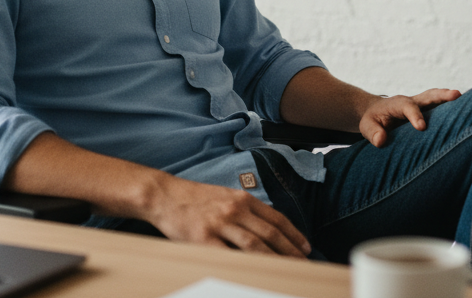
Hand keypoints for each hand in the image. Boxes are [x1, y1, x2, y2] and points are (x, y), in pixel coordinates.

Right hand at [145, 175, 310, 257]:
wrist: (165, 195)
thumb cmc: (195, 198)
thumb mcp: (225, 196)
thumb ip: (245, 208)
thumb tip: (268, 226)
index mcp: (242, 198)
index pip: (276, 218)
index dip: (294, 234)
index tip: (306, 247)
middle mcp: (234, 209)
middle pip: (270, 233)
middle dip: (290, 251)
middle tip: (304, 265)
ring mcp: (219, 223)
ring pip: (254, 245)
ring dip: (274, 260)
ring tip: (287, 273)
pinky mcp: (203, 239)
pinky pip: (228, 257)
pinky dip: (243, 267)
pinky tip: (254, 276)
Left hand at [358, 88, 461, 147]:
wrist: (377, 113)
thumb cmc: (373, 120)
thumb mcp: (366, 126)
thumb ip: (372, 132)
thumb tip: (381, 140)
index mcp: (397, 104)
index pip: (407, 106)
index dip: (415, 115)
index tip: (422, 127)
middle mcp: (412, 102)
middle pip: (428, 95)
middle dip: (441, 95)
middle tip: (455, 95)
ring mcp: (422, 106)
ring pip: (437, 100)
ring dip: (451, 100)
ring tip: (467, 101)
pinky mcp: (429, 113)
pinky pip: (442, 109)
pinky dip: (454, 110)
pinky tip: (468, 114)